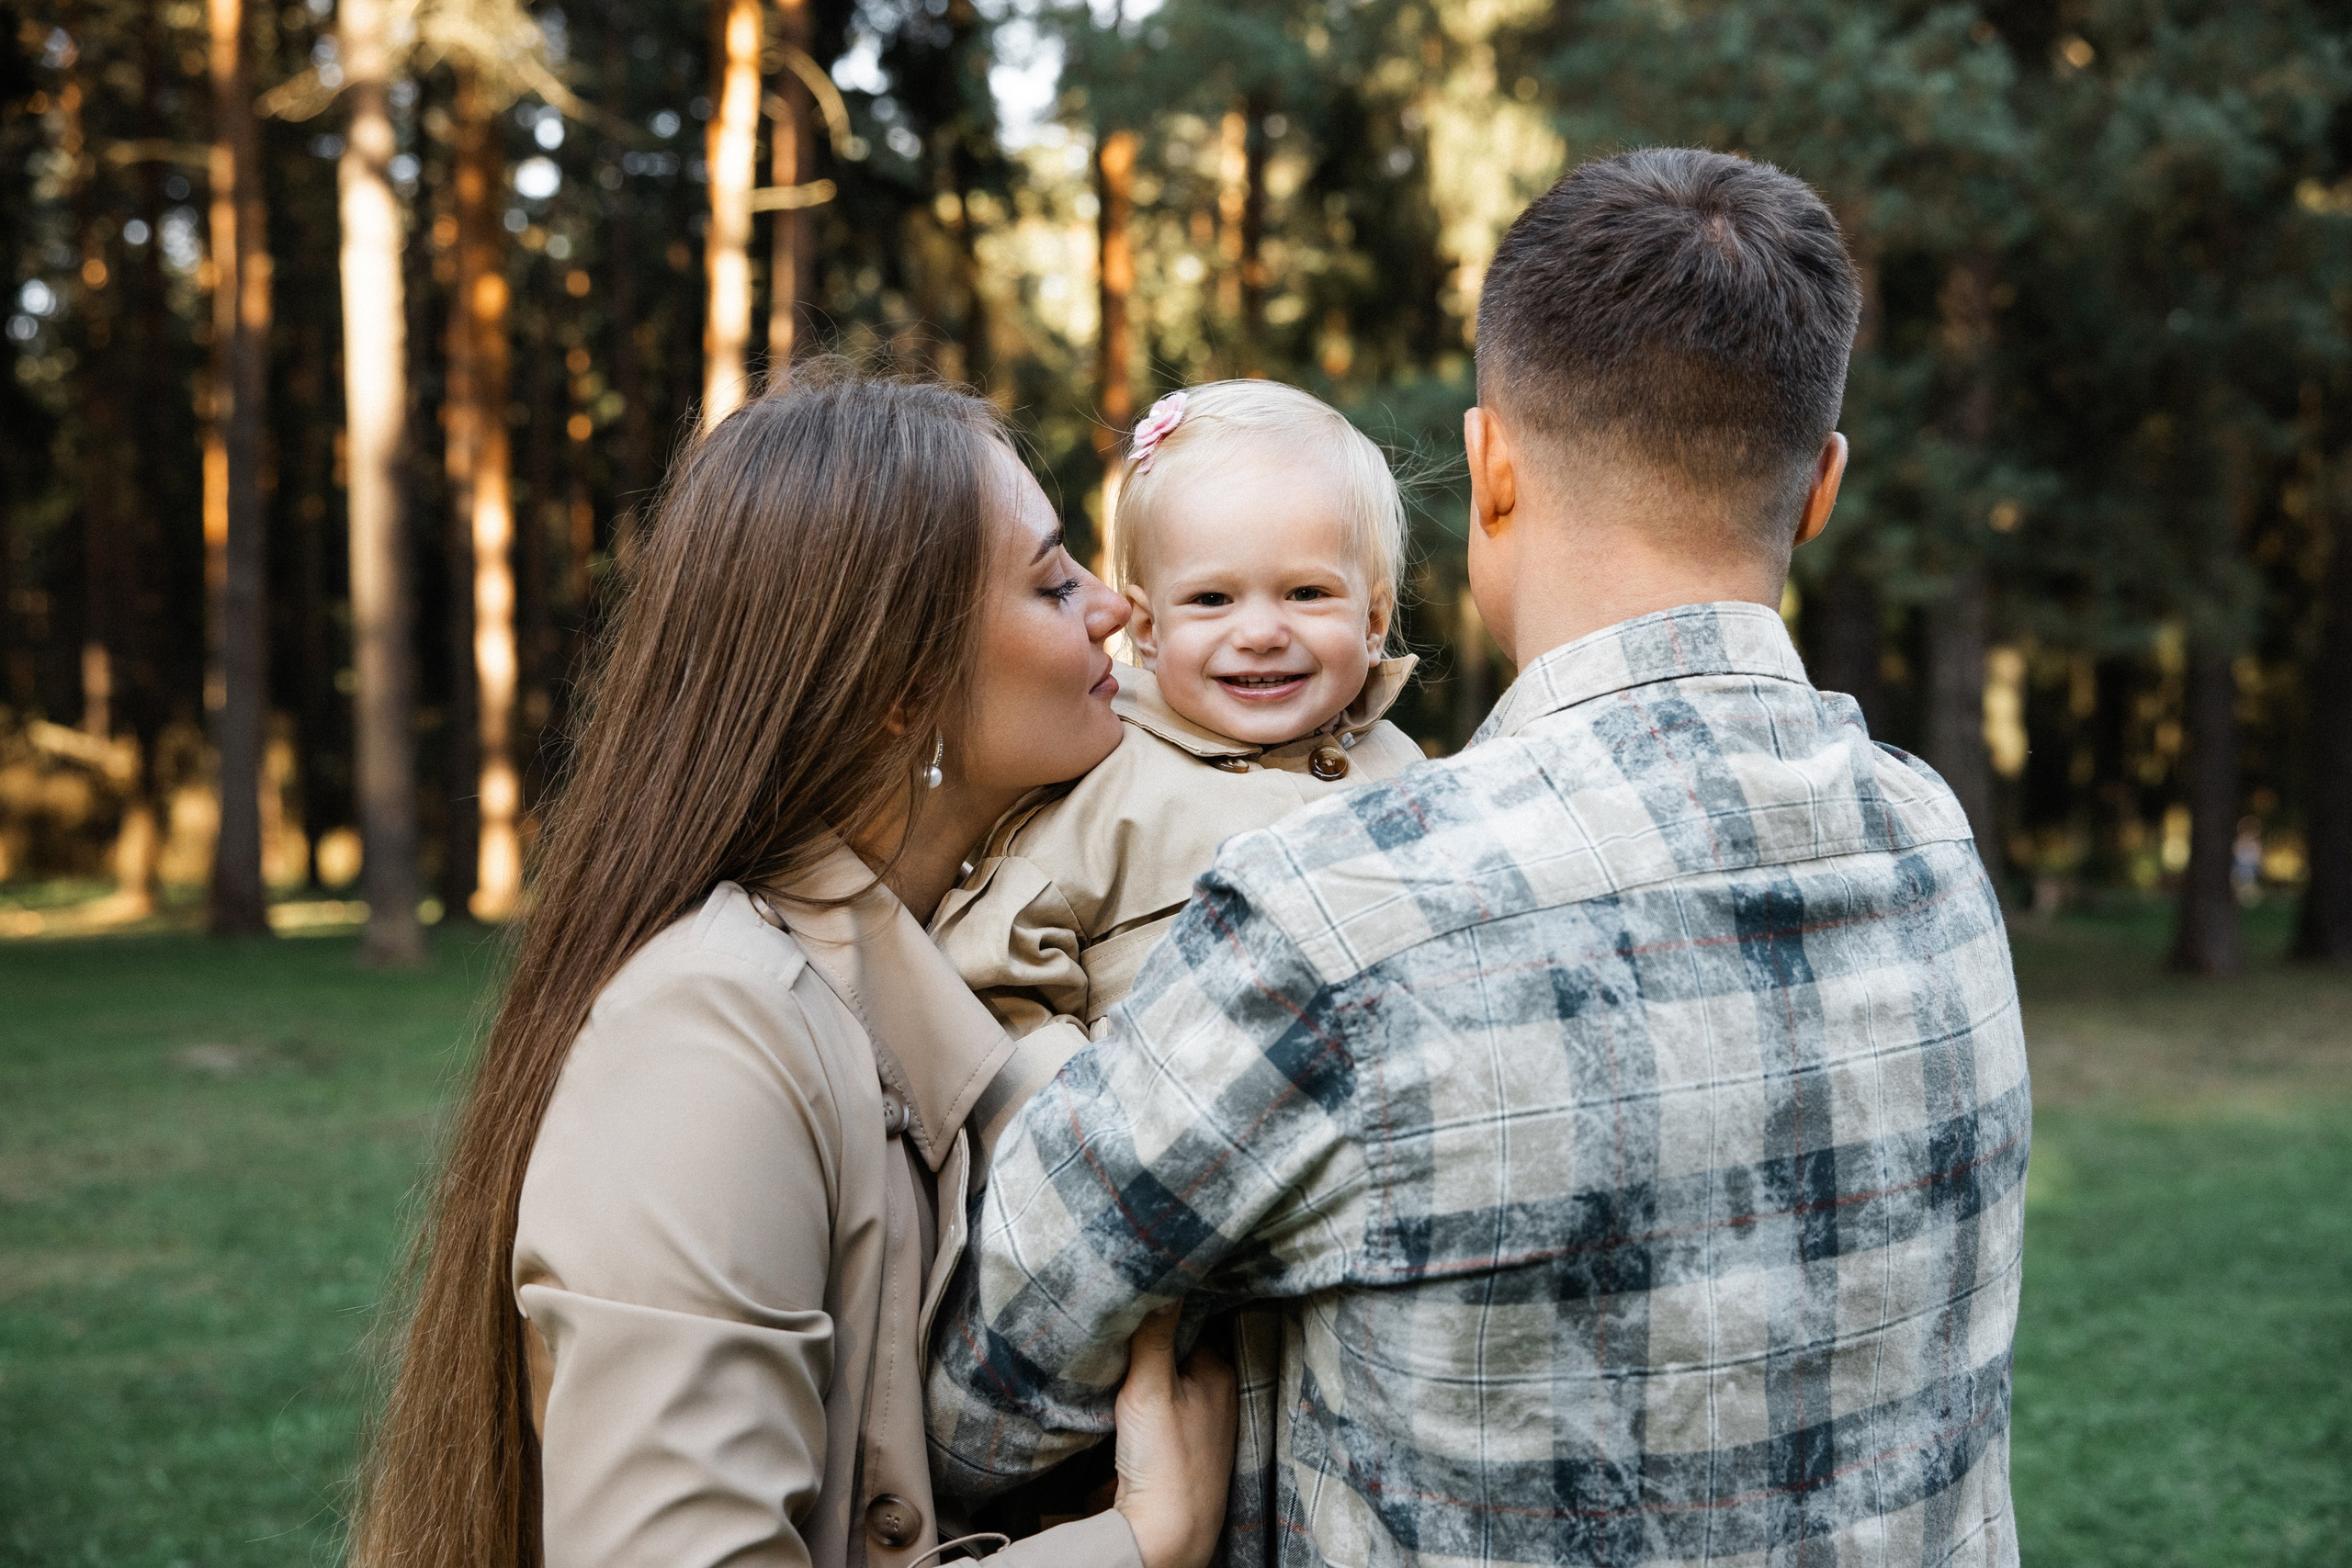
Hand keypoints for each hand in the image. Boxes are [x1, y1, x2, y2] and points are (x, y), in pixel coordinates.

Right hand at [1110, 1307, 1236, 1567]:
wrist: (1164, 1537)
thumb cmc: (1166, 1463)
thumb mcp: (1151, 1388)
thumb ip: (1154, 1334)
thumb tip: (1165, 1276)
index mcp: (1219, 1374)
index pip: (1188, 1322)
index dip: (1158, 1308)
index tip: (1129, 1294)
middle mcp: (1215, 1397)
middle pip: (1174, 1353)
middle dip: (1145, 1342)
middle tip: (1112, 1325)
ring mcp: (1196, 1426)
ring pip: (1163, 1383)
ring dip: (1137, 1375)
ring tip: (1108, 1359)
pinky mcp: (1174, 1451)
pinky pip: (1154, 1411)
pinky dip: (1135, 1403)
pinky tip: (1113, 1401)